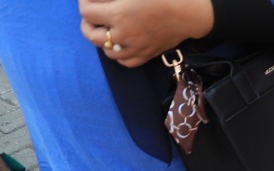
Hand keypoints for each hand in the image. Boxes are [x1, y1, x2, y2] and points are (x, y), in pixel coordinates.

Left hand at [79, 0, 214, 67]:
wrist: (189, 13)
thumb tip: (97, 0)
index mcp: (120, 14)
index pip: (86, 12)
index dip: (84, 2)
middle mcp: (124, 34)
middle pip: (91, 35)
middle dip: (87, 23)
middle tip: (92, 14)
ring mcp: (136, 48)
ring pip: (106, 50)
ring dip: (102, 39)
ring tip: (106, 29)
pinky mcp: (147, 55)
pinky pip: (125, 61)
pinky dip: (118, 53)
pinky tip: (120, 43)